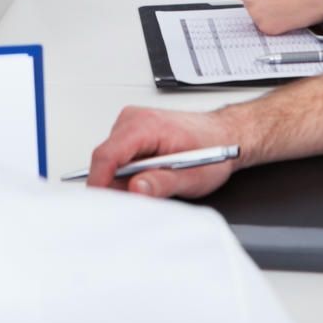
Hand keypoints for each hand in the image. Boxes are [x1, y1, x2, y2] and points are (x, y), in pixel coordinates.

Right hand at [87, 106, 238, 197]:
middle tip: (137, 200)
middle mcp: (134, 119)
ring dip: (122, 178)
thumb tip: (137, 189)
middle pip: (106, 160)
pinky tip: (148, 174)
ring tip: (152, 182)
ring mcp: (130, 123)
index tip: (102, 203)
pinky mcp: (130, 131)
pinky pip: (117, 157)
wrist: (223, 134)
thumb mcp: (192, 175)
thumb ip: (162, 183)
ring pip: (109, 160)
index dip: (100, 182)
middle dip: (115, 185)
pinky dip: (127, 172)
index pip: (108, 154)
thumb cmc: (212, 146)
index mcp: (147, 125)